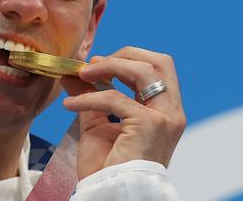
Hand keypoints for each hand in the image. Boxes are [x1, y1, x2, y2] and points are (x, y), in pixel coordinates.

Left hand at [61, 46, 185, 179]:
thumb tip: (72, 73)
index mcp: (165, 111)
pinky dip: (89, 97)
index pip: (158, 68)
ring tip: (80, 75)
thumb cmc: (107, 167)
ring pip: (141, 71)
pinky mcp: (150, 124)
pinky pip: (115, 97)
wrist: (110, 193)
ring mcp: (165, 118)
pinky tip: (70, 105)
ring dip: (107, 67)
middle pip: (159, 62)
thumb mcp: (96, 123)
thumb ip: (90, 95)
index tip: (97, 65)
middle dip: (124, 55)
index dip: (128, 58)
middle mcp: (172, 112)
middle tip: (94, 64)